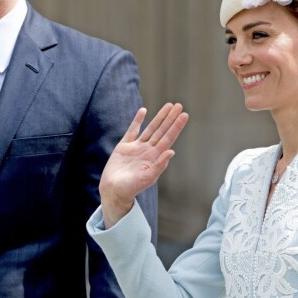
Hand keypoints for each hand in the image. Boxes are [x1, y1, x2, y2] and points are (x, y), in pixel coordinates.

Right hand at [100, 103, 188, 227]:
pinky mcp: (124, 146)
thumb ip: (160, 165)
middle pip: (162, 130)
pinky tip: (143, 111)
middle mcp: (148, 150)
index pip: (169, 138)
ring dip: (159, 117)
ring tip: (168, 106)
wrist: (113, 191)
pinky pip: (132, 130)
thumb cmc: (132, 188)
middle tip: (179, 106)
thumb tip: (171, 151)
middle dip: (170, 118)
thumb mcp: (148, 178)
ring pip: (151, 128)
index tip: (184, 115)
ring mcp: (137, 147)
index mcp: (155, 157)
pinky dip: (137, 121)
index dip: (176, 126)